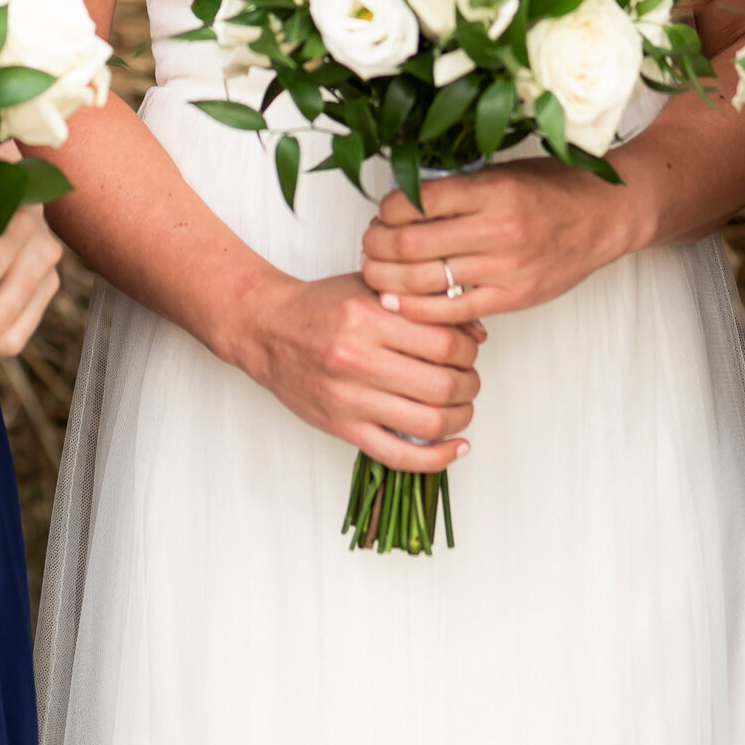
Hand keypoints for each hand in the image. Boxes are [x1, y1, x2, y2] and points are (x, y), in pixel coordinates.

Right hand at [241, 270, 483, 470]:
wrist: (268, 329)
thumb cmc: (321, 306)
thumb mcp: (371, 286)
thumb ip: (422, 303)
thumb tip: (476, 333)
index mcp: (367, 317)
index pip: (444, 343)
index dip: (469, 351)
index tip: (469, 350)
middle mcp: (357, 358)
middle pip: (442, 386)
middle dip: (469, 385)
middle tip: (468, 379)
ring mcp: (348, 399)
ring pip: (427, 423)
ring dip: (459, 419)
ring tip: (461, 407)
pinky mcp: (341, 428)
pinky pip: (398, 456)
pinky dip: (436, 459)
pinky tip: (455, 447)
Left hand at [360, 159, 626, 320]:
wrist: (605, 215)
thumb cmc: (553, 186)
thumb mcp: (503, 171)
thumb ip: (458, 188)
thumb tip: (403, 202)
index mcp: (492, 190)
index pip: (417, 202)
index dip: (386, 209)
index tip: (381, 211)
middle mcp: (497, 230)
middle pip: (412, 245)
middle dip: (378, 246)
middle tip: (368, 244)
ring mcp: (506, 268)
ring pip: (426, 282)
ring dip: (388, 279)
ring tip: (375, 272)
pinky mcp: (512, 298)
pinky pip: (453, 312)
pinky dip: (418, 309)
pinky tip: (398, 302)